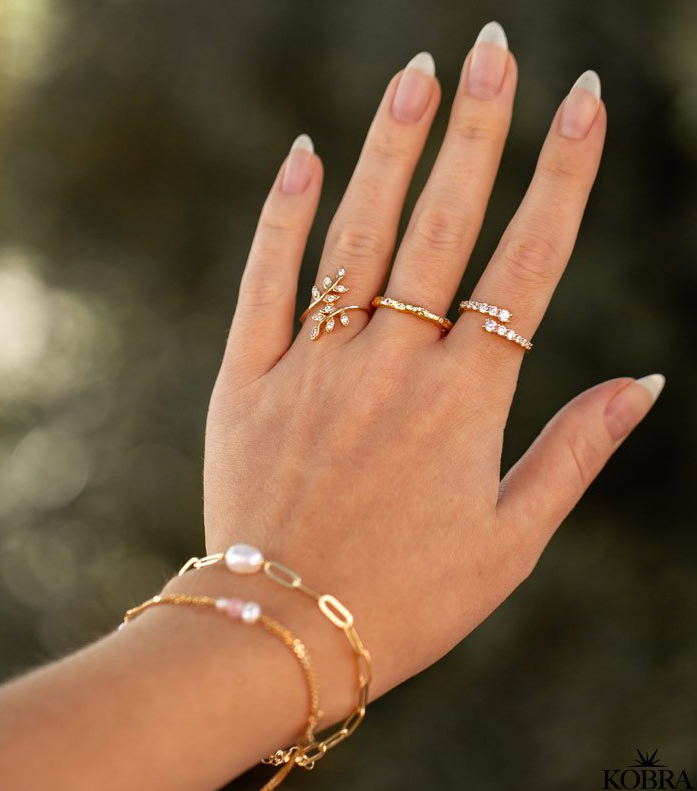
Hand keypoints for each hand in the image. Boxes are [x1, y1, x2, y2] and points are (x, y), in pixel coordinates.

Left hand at [174, 24, 661, 714]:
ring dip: (390, 148)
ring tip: (418, 74)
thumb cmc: (409, 599)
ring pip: (357, 236)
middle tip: (496, 48)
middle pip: (444, 225)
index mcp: (465, 402)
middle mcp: (391, 368)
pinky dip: (283, 216)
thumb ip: (575, 452)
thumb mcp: (511, 540)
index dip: (561, 175)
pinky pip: (266, 282)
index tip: (583, 101)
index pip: (529, 262)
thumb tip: (644, 381)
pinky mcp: (244, 381)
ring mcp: (311, 368)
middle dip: (478, 129)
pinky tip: (305, 154)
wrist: (287, 634)